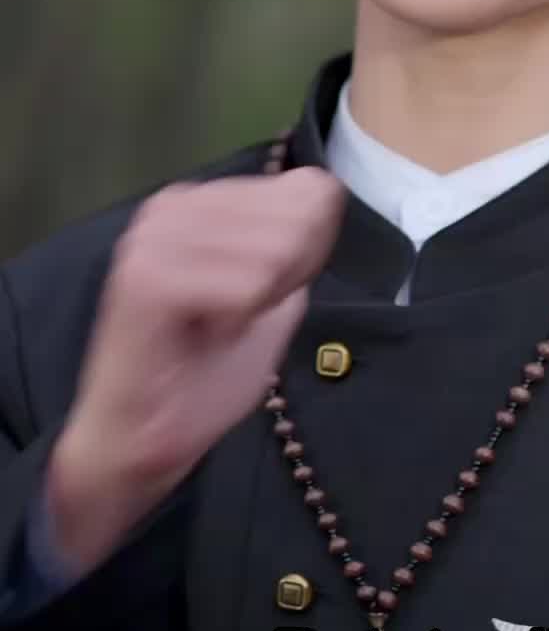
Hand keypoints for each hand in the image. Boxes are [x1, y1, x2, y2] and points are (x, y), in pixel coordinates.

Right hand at [47, 167, 345, 575]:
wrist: (142, 439)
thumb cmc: (205, 374)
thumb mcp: (272, 298)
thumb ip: (296, 247)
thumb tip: (324, 195)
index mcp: (200, 202)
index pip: (308, 190)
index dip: (310, 254)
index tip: (265, 299)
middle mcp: (173, 204)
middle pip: (298, 219)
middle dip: (286, 281)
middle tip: (238, 319)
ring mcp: (155, 237)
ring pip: (274, 252)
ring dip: (261, 304)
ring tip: (219, 328)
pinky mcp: (147, 277)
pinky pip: (246, 285)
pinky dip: (241, 321)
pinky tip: (208, 337)